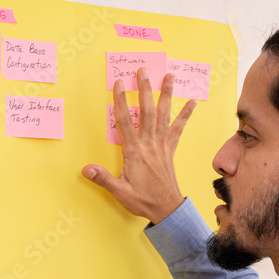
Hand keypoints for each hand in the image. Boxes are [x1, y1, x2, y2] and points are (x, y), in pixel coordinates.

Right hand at [82, 67, 196, 224]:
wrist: (166, 209)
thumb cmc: (142, 200)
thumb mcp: (119, 192)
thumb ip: (103, 179)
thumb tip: (86, 169)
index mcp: (134, 152)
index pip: (125, 122)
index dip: (121, 101)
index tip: (119, 83)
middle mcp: (149, 144)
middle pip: (146, 111)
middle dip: (144, 89)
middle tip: (143, 70)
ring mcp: (161, 146)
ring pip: (164, 115)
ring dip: (166, 94)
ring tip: (169, 76)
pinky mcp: (170, 150)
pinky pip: (178, 129)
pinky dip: (185, 115)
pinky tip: (192, 103)